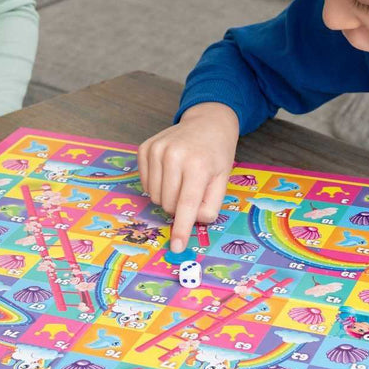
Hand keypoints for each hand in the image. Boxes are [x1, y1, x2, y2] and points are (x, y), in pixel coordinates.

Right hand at [138, 102, 239, 252]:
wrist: (207, 122)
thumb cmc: (217, 153)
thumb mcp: (223, 179)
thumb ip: (211, 205)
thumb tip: (192, 222)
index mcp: (198, 166)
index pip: (187, 205)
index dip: (182, 229)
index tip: (176, 246)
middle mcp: (174, 156)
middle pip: (168, 204)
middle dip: (179, 207)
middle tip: (191, 192)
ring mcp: (156, 150)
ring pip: (153, 196)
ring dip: (166, 197)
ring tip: (180, 181)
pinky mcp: (145, 148)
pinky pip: (144, 183)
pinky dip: (156, 185)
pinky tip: (169, 172)